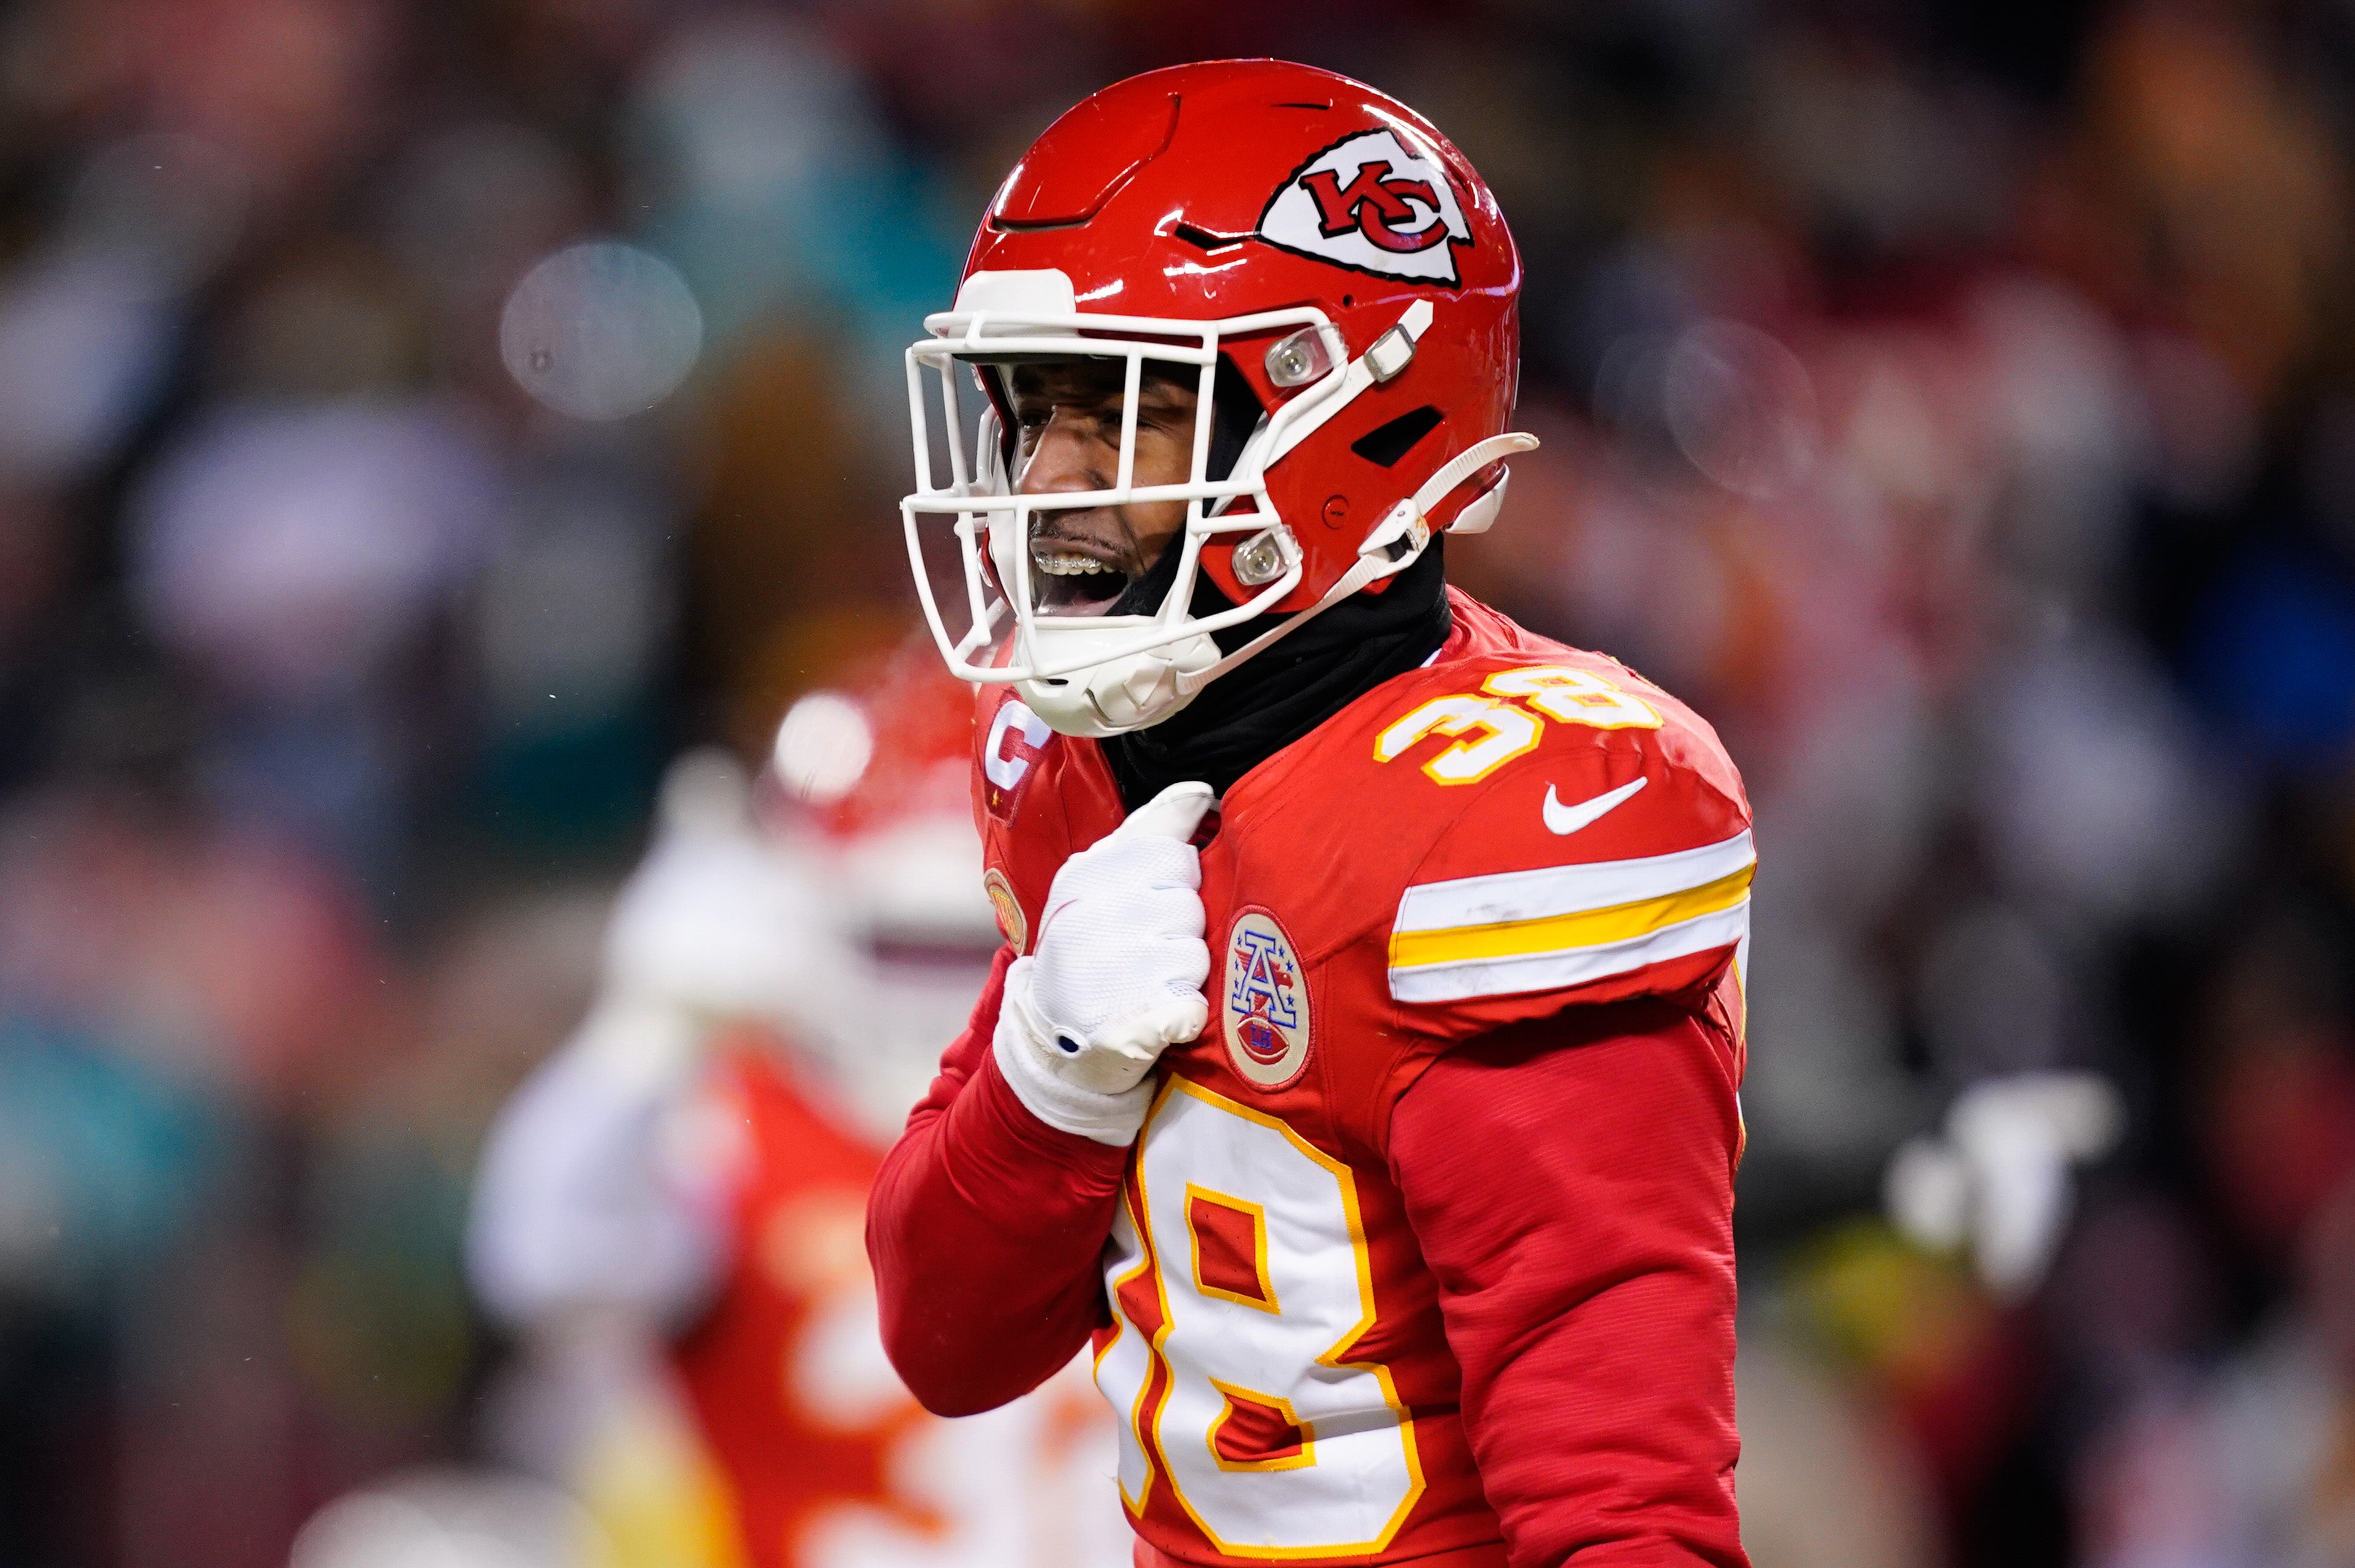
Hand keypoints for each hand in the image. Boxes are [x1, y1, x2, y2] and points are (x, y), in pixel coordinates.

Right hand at [995, 781, 1214, 1137]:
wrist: (1052, 1044)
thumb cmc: (1089, 950)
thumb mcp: (1099, 883)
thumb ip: (1149, 833)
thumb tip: (1200, 791)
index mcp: (1084, 876)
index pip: (1170, 853)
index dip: (1175, 880)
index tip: (1152, 901)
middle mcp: (1091, 917)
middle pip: (1189, 903)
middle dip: (1182, 928)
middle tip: (1148, 949)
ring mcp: (1109, 971)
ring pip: (1196, 954)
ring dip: (1184, 974)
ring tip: (1148, 983)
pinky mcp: (1130, 1025)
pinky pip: (1191, 1006)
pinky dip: (1184, 1015)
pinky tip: (1159, 1017)